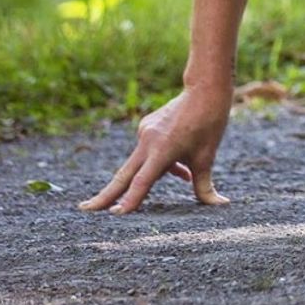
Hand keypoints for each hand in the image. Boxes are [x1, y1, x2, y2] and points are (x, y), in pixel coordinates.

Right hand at [79, 85, 233, 213]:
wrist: (204, 90)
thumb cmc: (209, 124)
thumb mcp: (208, 157)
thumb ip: (205, 186)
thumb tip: (220, 205)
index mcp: (163, 150)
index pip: (143, 182)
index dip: (131, 200)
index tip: (115, 214)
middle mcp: (148, 142)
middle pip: (124, 175)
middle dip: (105, 195)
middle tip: (84, 209)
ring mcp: (145, 133)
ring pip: (139, 164)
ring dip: (152, 177)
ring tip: (185, 171)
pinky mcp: (146, 127)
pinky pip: (148, 152)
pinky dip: (159, 163)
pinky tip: (183, 163)